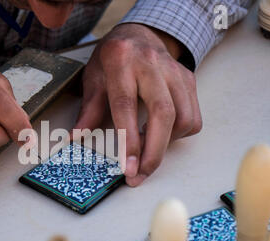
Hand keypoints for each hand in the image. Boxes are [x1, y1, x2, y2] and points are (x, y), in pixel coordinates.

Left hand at [74, 24, 201, 186]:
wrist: (138, 35)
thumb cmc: (113, 59)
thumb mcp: (93, 78)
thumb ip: (88, 110)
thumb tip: (76, 138)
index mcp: (121, 61)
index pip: (126, 105)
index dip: (128, 140)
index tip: (128, 167)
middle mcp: (151, 64)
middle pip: (162, 114)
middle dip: (153, 152)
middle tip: (141, 175)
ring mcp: (174, 72)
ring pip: (183, 118)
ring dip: (166, 145)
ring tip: (147, 153)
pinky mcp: (189, 80)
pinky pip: (192, 116)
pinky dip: (179, 135)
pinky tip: (161, 135)